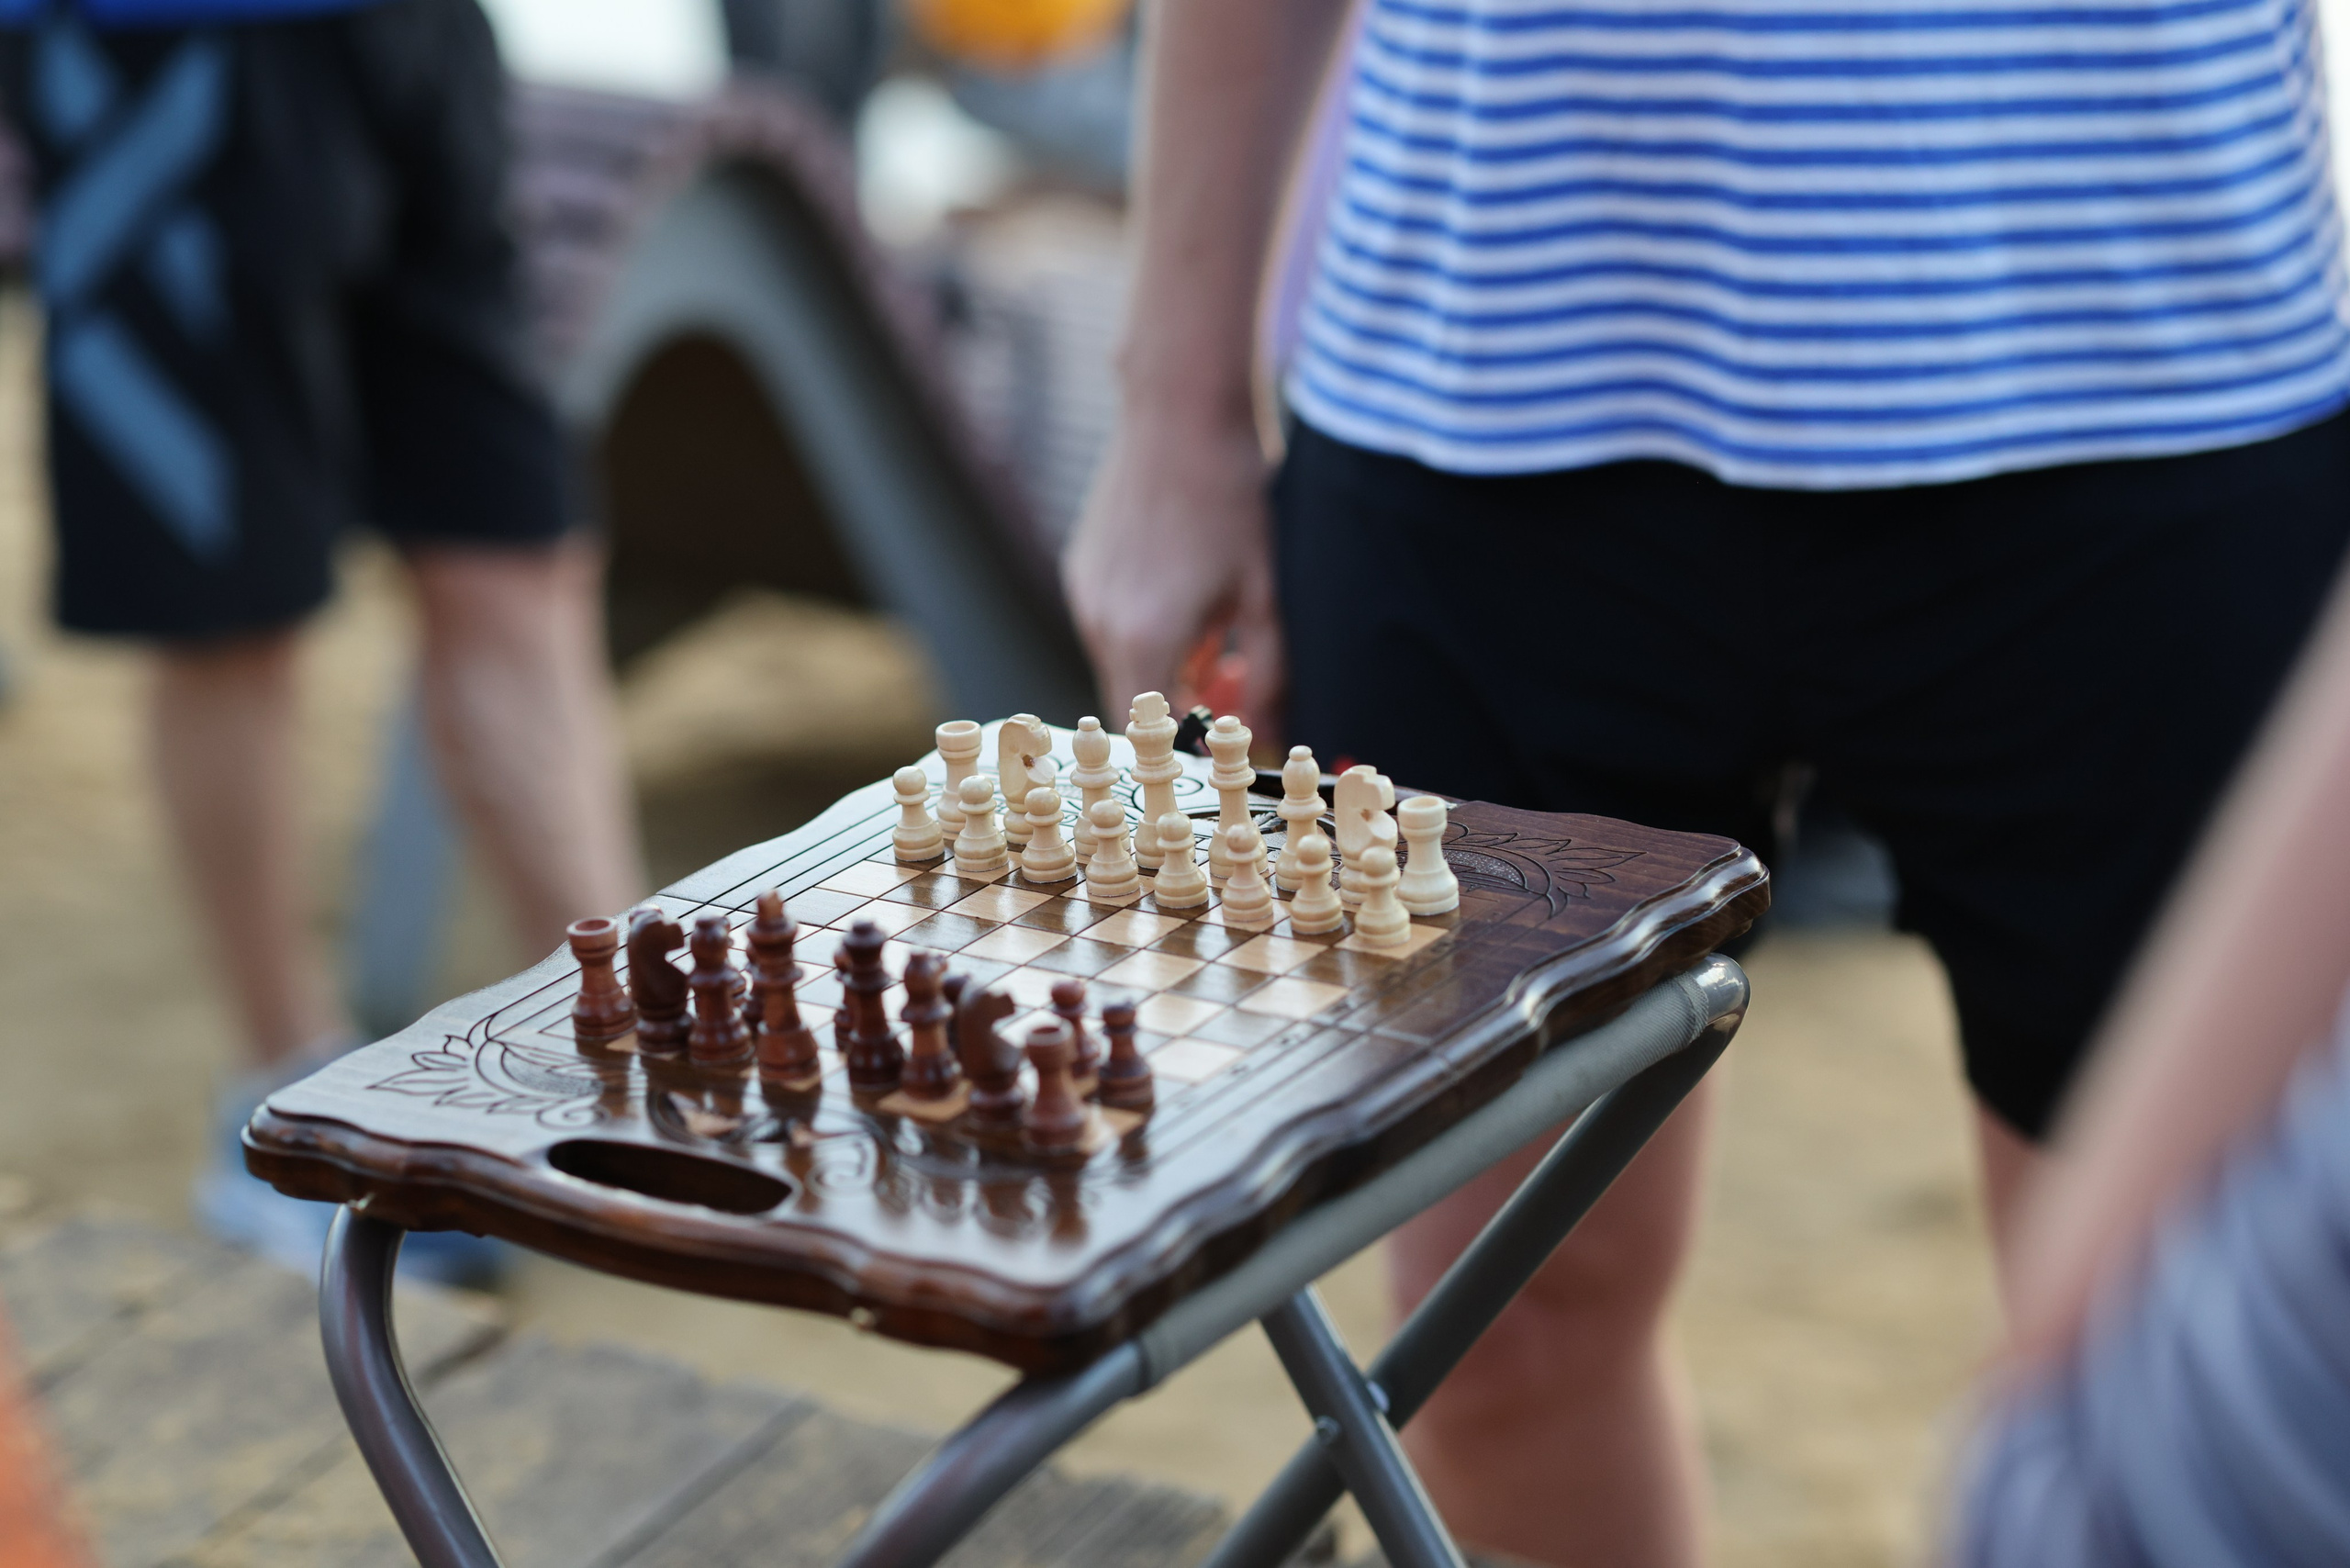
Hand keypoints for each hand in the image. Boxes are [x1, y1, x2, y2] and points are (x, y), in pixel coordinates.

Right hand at [1062, 411, 1285, 732]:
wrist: (1181, 409)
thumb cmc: (1234, 498)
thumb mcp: (1265, 592)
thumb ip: (1266, 673)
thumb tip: (1263, 729)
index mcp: (1146, 637)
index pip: (1155, 730)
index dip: (1190, 741)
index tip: (1226, 730)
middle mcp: (1100, 623)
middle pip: (1132, 702)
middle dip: (1179, 705)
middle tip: (1229, 679)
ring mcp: (1084, 593)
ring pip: (1119, 662)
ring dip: (1162, 664)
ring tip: (1212, 626)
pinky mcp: (1079, 568)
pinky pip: (1108, 624)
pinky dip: (1142, 629)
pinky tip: (1181, 589)